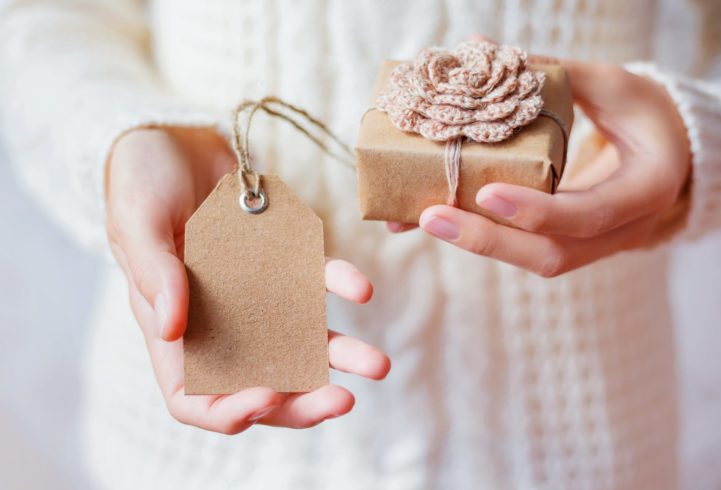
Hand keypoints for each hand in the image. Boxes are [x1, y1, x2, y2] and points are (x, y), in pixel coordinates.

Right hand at [106, 127, 389, 433]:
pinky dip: (340, 285)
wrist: (176, 134)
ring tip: (379, 365)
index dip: (227, 411)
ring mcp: (253, 294)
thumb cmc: (141, 176)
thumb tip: (173, 331)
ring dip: (340, 356)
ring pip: (299, 341)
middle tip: (344, 402)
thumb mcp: (136, 220)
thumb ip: (154, 273)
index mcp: (171, 326)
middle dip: (302, 401)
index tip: (267, 397)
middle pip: (258, 381)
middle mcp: (217, 321)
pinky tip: (361, 287)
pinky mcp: (281, 261)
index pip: (193, 395)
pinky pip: (316, 282)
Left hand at [394, 61, 690, 276]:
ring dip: (474, 240)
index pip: (590, 214)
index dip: (538, 211)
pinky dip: (480, 233)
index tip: (486, 192)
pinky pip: (522, 246)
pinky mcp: (565, 241)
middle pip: (550, 255)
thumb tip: (480, 48)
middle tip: (431, 217)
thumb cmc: (643, 115)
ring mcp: (591, 244)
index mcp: (645, 189)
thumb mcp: (613, 86)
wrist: (667, 156)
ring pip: (530, 258)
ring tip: (419, 218)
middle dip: (488, 240)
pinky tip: (436, 217)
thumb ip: (553, 73)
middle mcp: (619, 229)